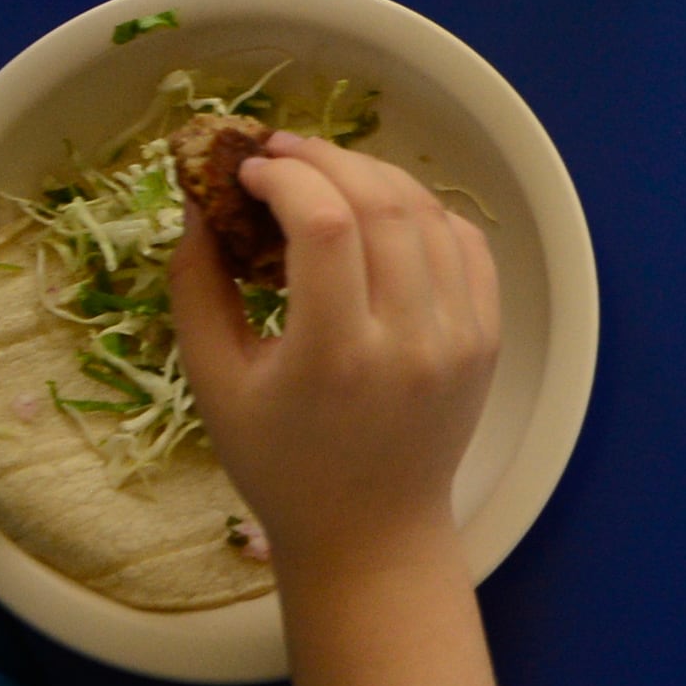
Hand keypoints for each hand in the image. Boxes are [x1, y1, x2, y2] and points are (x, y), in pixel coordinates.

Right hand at [171, 133, 501, 573]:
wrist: (372, 533)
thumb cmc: (281, 466)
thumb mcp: (215, 385)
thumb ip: (197, 289)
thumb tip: (198, 203)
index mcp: (335, 356)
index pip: (323, 223)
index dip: (284, 176)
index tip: (250, 170)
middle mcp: (409, 342)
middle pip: (380, 204)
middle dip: (326, 159)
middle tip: (283, 152)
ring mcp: (459, 339)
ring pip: (428, 213)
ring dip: (375, 176)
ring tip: (327, 174)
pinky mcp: (487, 340)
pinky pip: (467, 244)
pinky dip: (424, 211)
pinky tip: (383, 212)